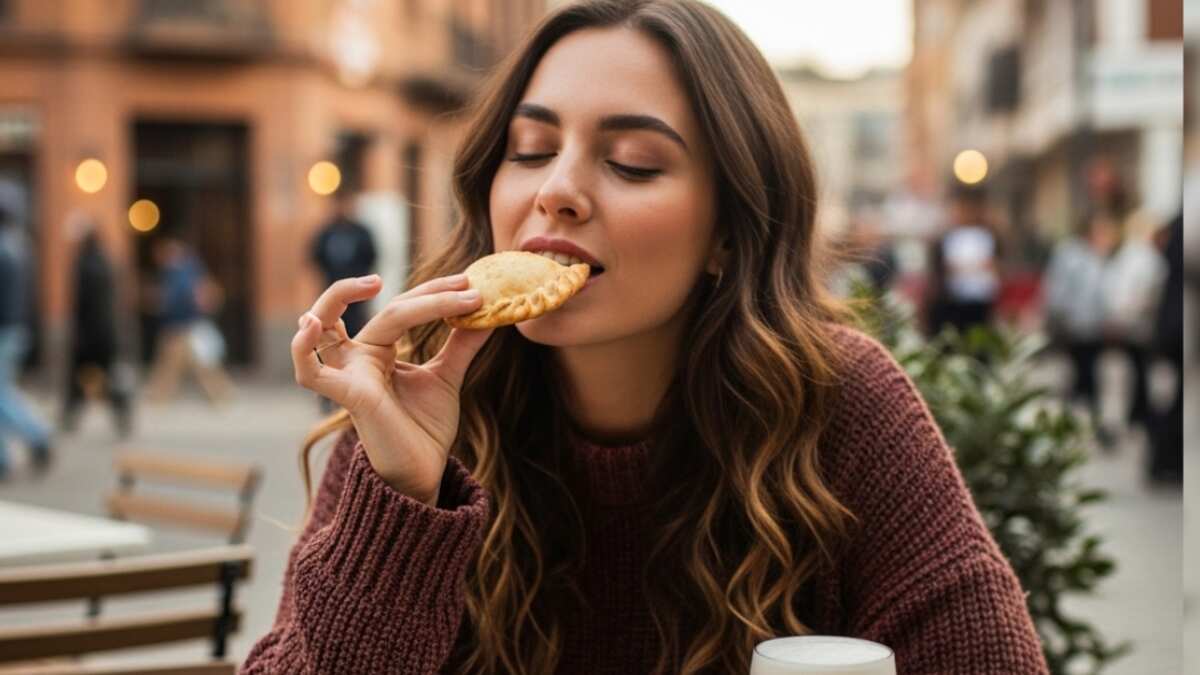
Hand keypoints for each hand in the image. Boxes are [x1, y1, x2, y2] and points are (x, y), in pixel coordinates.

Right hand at [291, 274, 493, 504]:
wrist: (424, 472)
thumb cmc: (425, 428)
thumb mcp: (446, 377)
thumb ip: (461, 344)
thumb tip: (488, 312)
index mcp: (378, 351)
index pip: (402, 308)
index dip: (435, 293)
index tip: (470, 285)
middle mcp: (358, 358)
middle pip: (383, 311)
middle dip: (426, 295)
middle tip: (462, 283)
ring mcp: (348, 375)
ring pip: (333, 324)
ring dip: (342, 297)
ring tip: (373, 282)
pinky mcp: (347, 397)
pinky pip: (309, 371)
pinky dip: (301, 347)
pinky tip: (311, 323)